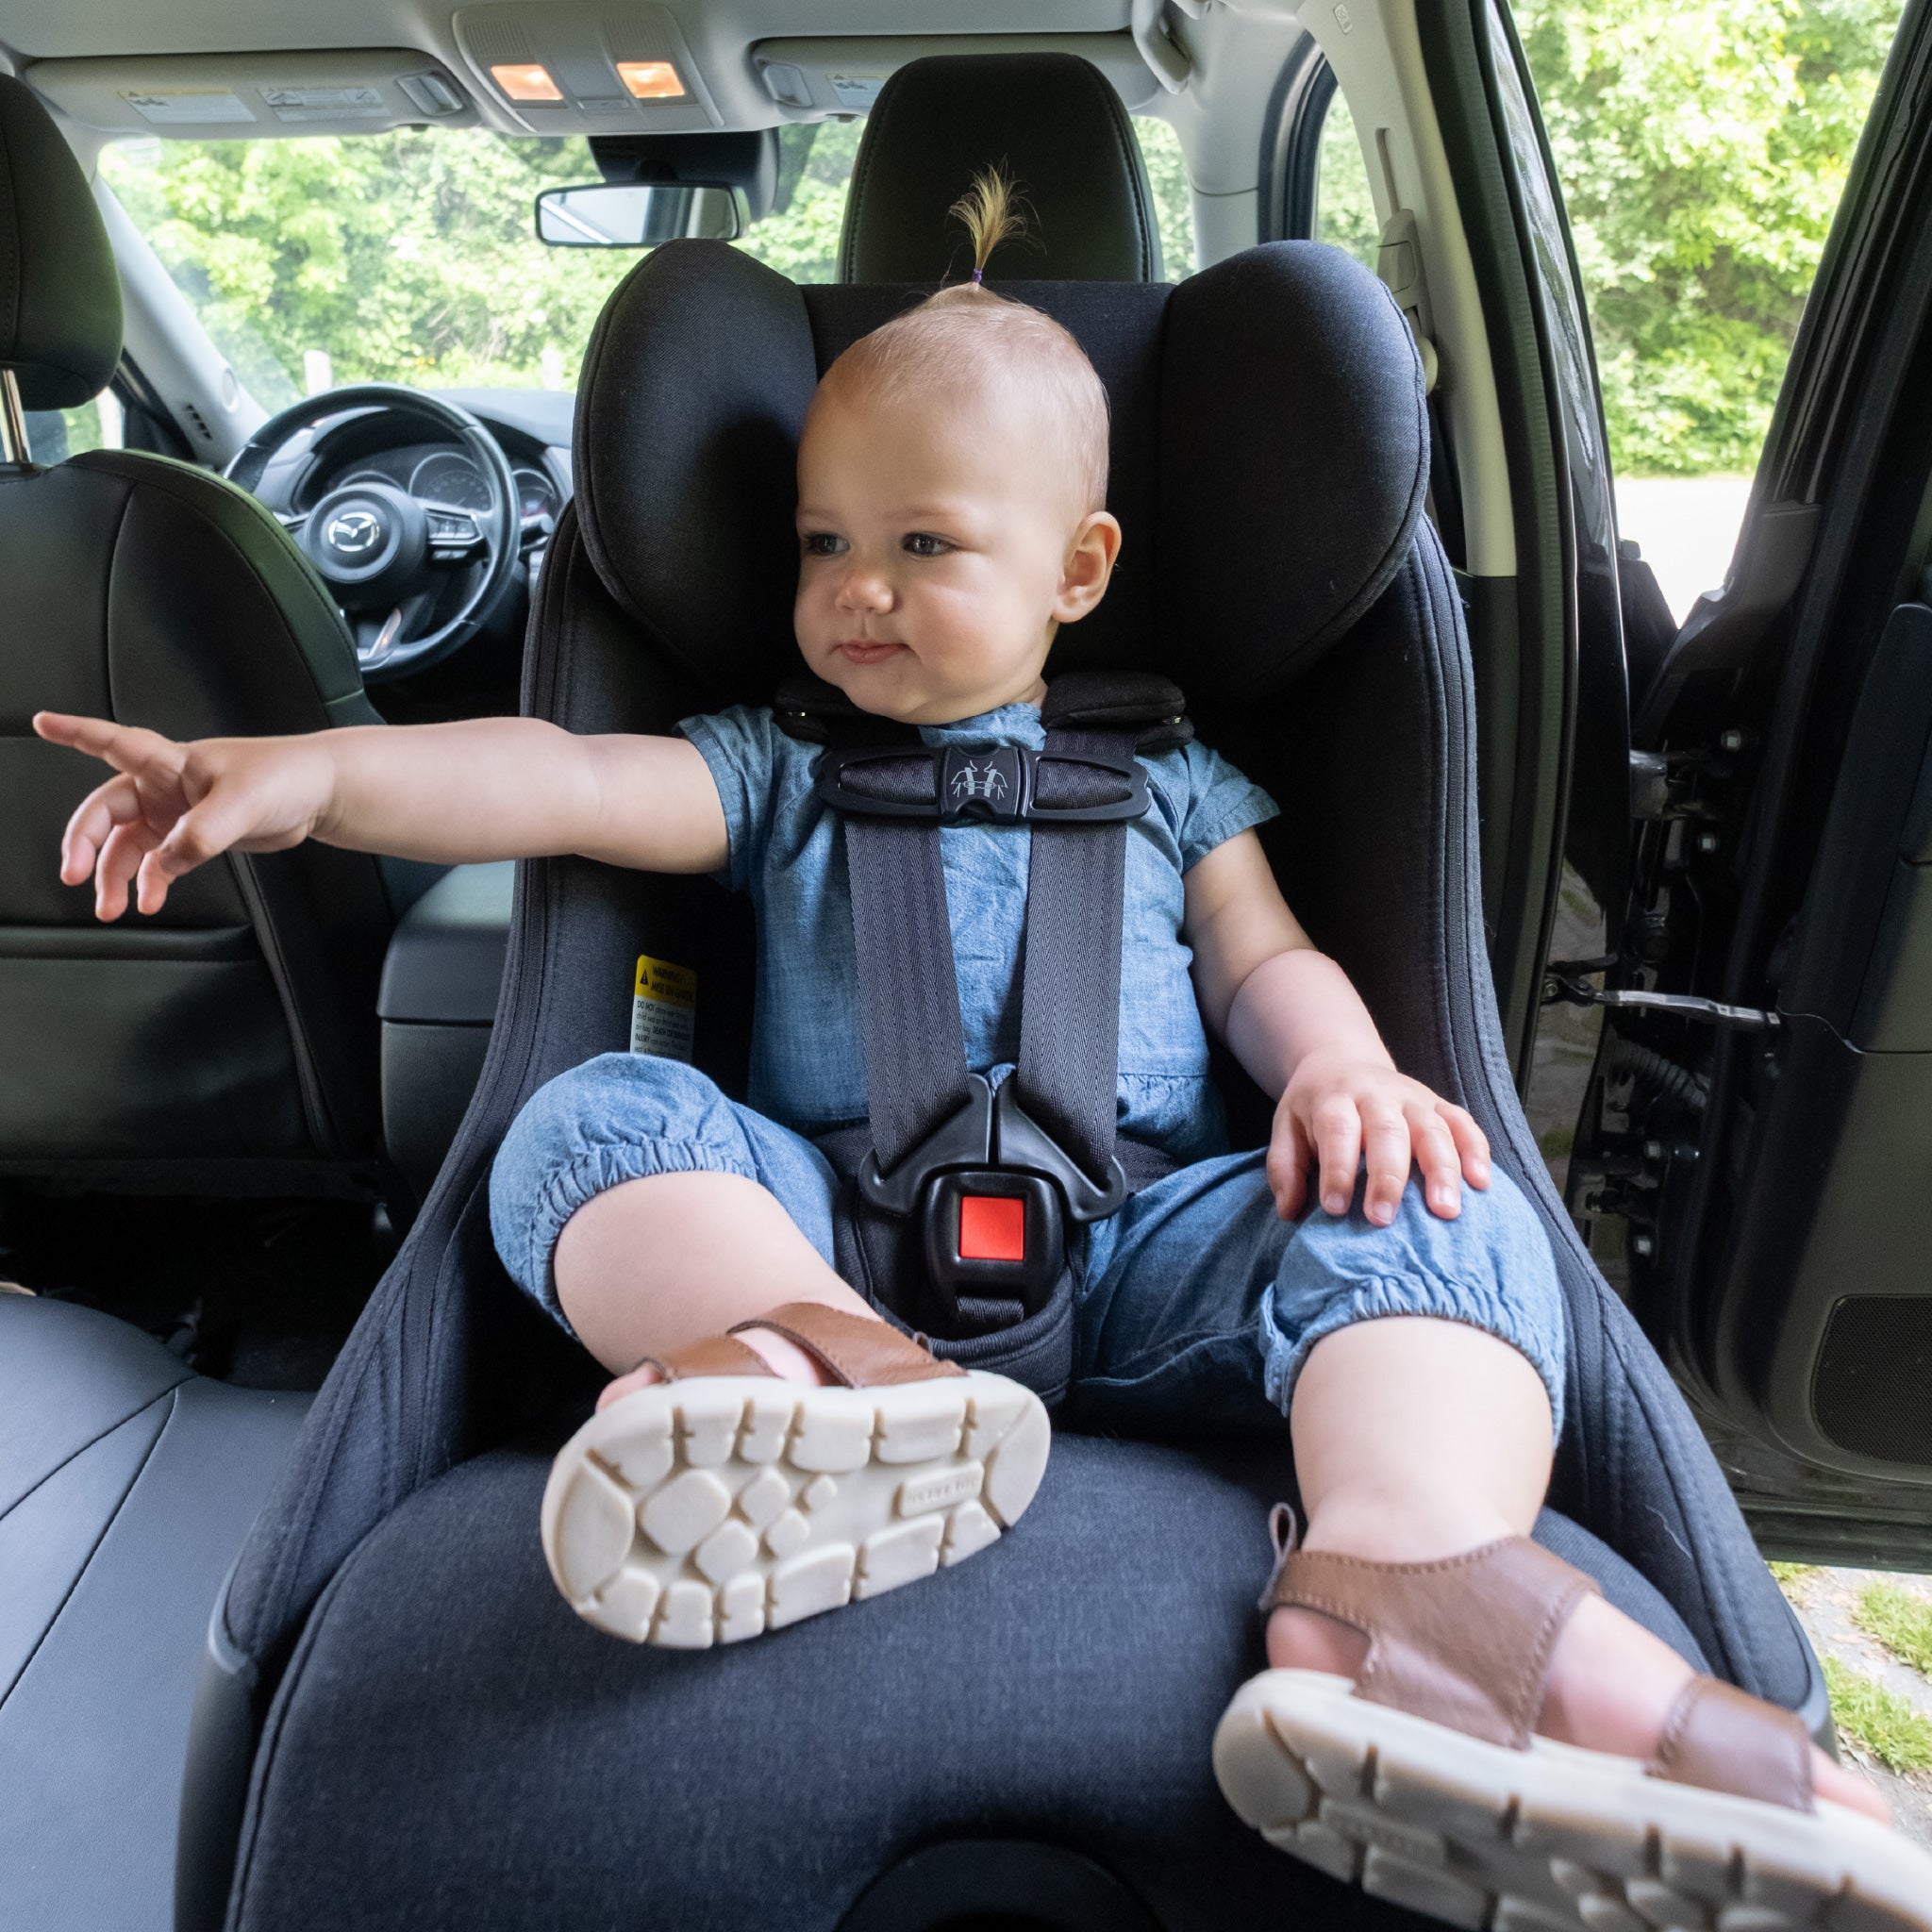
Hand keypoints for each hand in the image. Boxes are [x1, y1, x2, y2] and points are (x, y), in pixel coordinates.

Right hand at [34, 712, 336, 918]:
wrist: (318, 794)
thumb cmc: (284, 777)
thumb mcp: (241, 804)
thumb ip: (200, 834)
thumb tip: (166, 864)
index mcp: (171, 762)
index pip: (114, 742)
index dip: (76, 732)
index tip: (43, 723)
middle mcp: (165, 785)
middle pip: (108, 812)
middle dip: (86, 844)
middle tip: (75, 875)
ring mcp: (177, 812)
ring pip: (129, 844)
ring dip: (116, 875)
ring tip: (112, 907)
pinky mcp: (194, 835)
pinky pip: (158, 862)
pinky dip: (150, 882)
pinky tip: (149, 900)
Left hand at [1268, 1049, 1489, 1224]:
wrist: (1341, 1061)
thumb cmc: (1314, 1107)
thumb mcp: (1286, 1127)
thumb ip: (1284, 1168)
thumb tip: (1289, 1212)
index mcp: (1335, 1099)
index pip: (1338, 1131)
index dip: (1337, 1170)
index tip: (1335, 1209)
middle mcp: (1377, 1095)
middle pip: (1388, 1131)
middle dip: (1388, 1177)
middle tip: (1383, 1219)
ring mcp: (1413, 1097)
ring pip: (1433, 1128)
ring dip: (1442, 1169)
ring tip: (1446, 1211)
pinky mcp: (1438, 1104)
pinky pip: (1463, 1123)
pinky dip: (1476, 1150)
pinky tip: (1481, 1184)